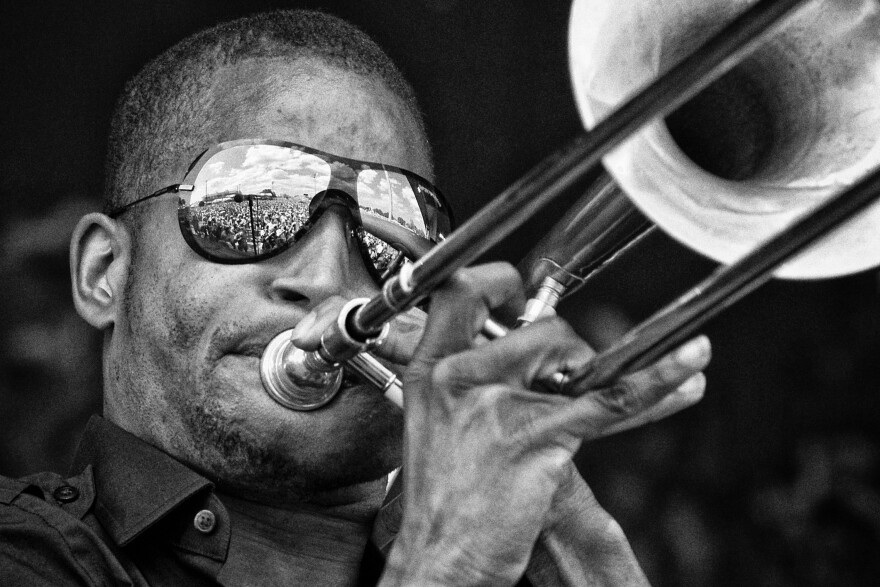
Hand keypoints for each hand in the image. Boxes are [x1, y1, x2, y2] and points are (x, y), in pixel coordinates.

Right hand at [379, 263, 708, 584]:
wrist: (438, 558)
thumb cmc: (444, 502)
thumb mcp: (437, 427)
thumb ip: (472, 384)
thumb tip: (527, 356)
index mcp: (430, 371)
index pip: (459, 292)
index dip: (497, 281)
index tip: (517, 285)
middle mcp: (457, 378)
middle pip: (536, 327)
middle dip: (567, 351)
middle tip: (567, 382)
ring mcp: (496, 404)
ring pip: (570, 353)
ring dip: (594, 373)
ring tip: (596, 401)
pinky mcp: (535, 436)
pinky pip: (609, 398)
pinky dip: (656, 380)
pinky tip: (689, 362)